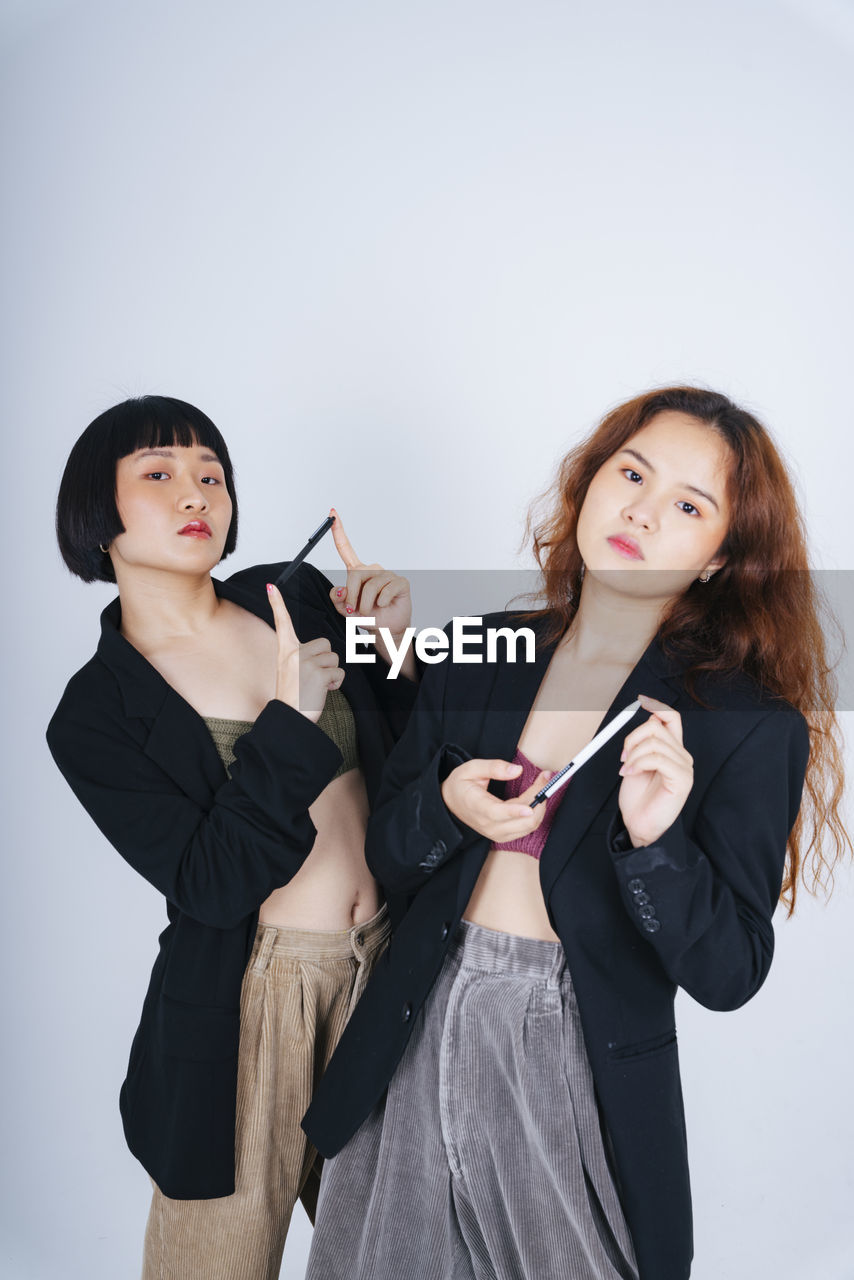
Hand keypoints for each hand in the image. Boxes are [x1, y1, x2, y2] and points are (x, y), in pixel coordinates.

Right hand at [267, 582, 342, 722]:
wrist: (289, 718)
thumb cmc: (293, 697)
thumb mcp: (291, 671)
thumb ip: (301, 657)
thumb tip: (322, 650)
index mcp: (285, 651)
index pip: (282, 623)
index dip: (277, 604)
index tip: (270, 587)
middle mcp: (294, 653)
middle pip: (325, 644)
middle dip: (326, 660)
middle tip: (313, 677)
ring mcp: (306, 662)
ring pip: (334, 658)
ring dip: (331, 673)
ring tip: (316, 686)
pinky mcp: (318, 674)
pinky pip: (339, 672)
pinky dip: (336, 683)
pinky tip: (323, 691)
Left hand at [327, 508, 411, 638]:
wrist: (387, 629)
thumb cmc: (368, 617)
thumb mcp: (346, 611)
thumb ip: (338, 600)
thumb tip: (338, 591)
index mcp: (357, 572)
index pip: (346, 549)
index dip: (338, 531)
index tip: (332, 513)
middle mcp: (372, 569)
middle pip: (355, 574)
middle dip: (351, 596)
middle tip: (353, 610)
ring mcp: (387, 574)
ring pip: (370, 586)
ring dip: (366, 605)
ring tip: (371, 611)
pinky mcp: (400, 582)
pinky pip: (385, 590)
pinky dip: (381, 603)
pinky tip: (384, 605)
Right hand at [441, 759, 552, 843]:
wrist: (450, 803)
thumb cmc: (460, 785)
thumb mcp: (471, 768)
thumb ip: (493, 767)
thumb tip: (517, 770)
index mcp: (477, 807)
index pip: (498, 813)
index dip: (515, 811)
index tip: (530, 806)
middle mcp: (488, 825)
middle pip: (521, 823)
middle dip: (538, 801)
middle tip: (546, 778)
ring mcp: (496, 833)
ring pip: (529, 826)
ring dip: (540, 806)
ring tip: (542, 785)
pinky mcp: (504, 836)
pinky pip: (527, 829)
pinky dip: (536, 814)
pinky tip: (536, 798)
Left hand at [617, 693, 693, 845]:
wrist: (639, 825)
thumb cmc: (638, 798)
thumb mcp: (636, 763)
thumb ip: (643, 744)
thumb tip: (647, 720)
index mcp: (672, 750)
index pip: (671, 718)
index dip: (657, 706)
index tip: (641, 702)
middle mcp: (681, 756)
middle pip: (656, 727)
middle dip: (632, 738)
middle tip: (623, 756)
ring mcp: (684, 768)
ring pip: (655, 742)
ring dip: (633, 754)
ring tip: (627, 769)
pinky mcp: (682, 780)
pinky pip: (658, 759)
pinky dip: (639, 763)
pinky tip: (631, 774)